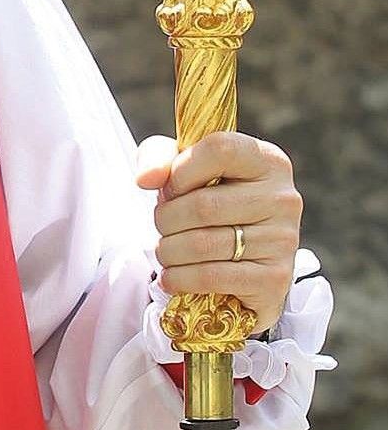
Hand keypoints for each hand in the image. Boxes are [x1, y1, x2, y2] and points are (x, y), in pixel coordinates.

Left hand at [137, 131, 301, 332]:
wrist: (240, 261)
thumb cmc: (206, 201)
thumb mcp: (182, 168)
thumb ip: (159, 157)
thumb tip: (145, 178)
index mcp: (265, 160)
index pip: (219, 150)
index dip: (180, 170)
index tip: (170, 188)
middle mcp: (283, 198)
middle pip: (203, 205)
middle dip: (166, 219)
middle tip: (163, 225)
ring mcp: (283, 240)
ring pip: (202, 244)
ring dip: (168, 250)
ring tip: (166, 250)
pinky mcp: (275, 279)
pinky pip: (211, 277)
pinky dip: (179, 278)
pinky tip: (173, 276)